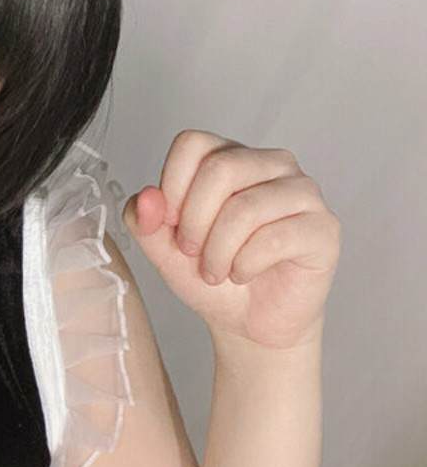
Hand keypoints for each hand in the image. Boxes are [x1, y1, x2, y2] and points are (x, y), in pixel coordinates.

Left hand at [120, 130, 339, 350]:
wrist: (249, 322)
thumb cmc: (212, 277)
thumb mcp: (162, 249)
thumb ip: (143, 219)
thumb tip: (146, 196)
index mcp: (232, 157)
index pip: (193, 144)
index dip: (172, 188)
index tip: (172, 225)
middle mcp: (272, 164)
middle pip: (220, 169)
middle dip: (194, 222)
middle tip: (193, 254)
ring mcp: (303, 192)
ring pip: (246, 207)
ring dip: (218, 251)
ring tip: (216, 271)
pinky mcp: (323, 227)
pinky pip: (275, 238)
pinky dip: (245, 266)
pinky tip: (242, 275)